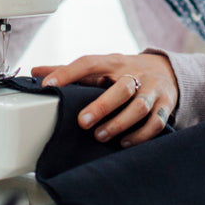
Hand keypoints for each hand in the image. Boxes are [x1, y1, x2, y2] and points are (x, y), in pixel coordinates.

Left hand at [30, 52, 177, 146]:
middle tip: (83, 122)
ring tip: (100, 136)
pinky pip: (156, 122)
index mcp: (114, 62)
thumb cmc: (125, 71)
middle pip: (122, 87)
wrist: (167, 70)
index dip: (67, 73)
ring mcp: (153, 89)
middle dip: (102, 106)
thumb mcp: (101, 67)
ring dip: (119, 123)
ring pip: (139, 106)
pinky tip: (124, 142)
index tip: (48, 86)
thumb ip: (70, 71)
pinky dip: (141, 134)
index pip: (89, 63)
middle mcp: (135, 73)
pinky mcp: (166, 105)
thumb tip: (36, 72)